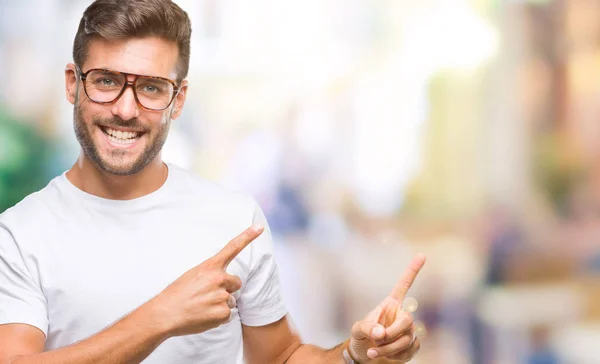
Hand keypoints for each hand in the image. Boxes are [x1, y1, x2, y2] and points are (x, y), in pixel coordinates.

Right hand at [146, 224, 263, 336]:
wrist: (164, 315)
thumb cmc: (176, 295)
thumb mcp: (192, 275)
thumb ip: (210, 274)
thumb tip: (223, 282)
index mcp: (210, 267)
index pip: (232, 248)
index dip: (248, 236)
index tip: (260, 226)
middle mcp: (218, 278)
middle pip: (235, 283)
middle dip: (226, 289)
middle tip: (207, 296)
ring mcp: (222, 296)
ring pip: (230, 300)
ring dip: (219, 304)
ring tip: (201, 307)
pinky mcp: (222, 312)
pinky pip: (227, 314)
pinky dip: (218, 317)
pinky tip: (203, 316)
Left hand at [349, 254, 425, 362]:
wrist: (362, 356)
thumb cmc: (359, 338)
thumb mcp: (357, 330)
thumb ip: (368, 328)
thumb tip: (382, 333)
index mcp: (390, 305)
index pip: (403, 286)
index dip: (412, 271)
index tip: (422, 254)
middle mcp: (401, 315)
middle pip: (408, 320)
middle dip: (393, 333)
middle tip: (378, 339)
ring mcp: (408, 331)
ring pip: (409, 338)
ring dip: (390, 348)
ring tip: (373, 352)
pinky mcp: (412, 346)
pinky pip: (411, 350)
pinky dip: (396, 356)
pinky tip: (385, 356)